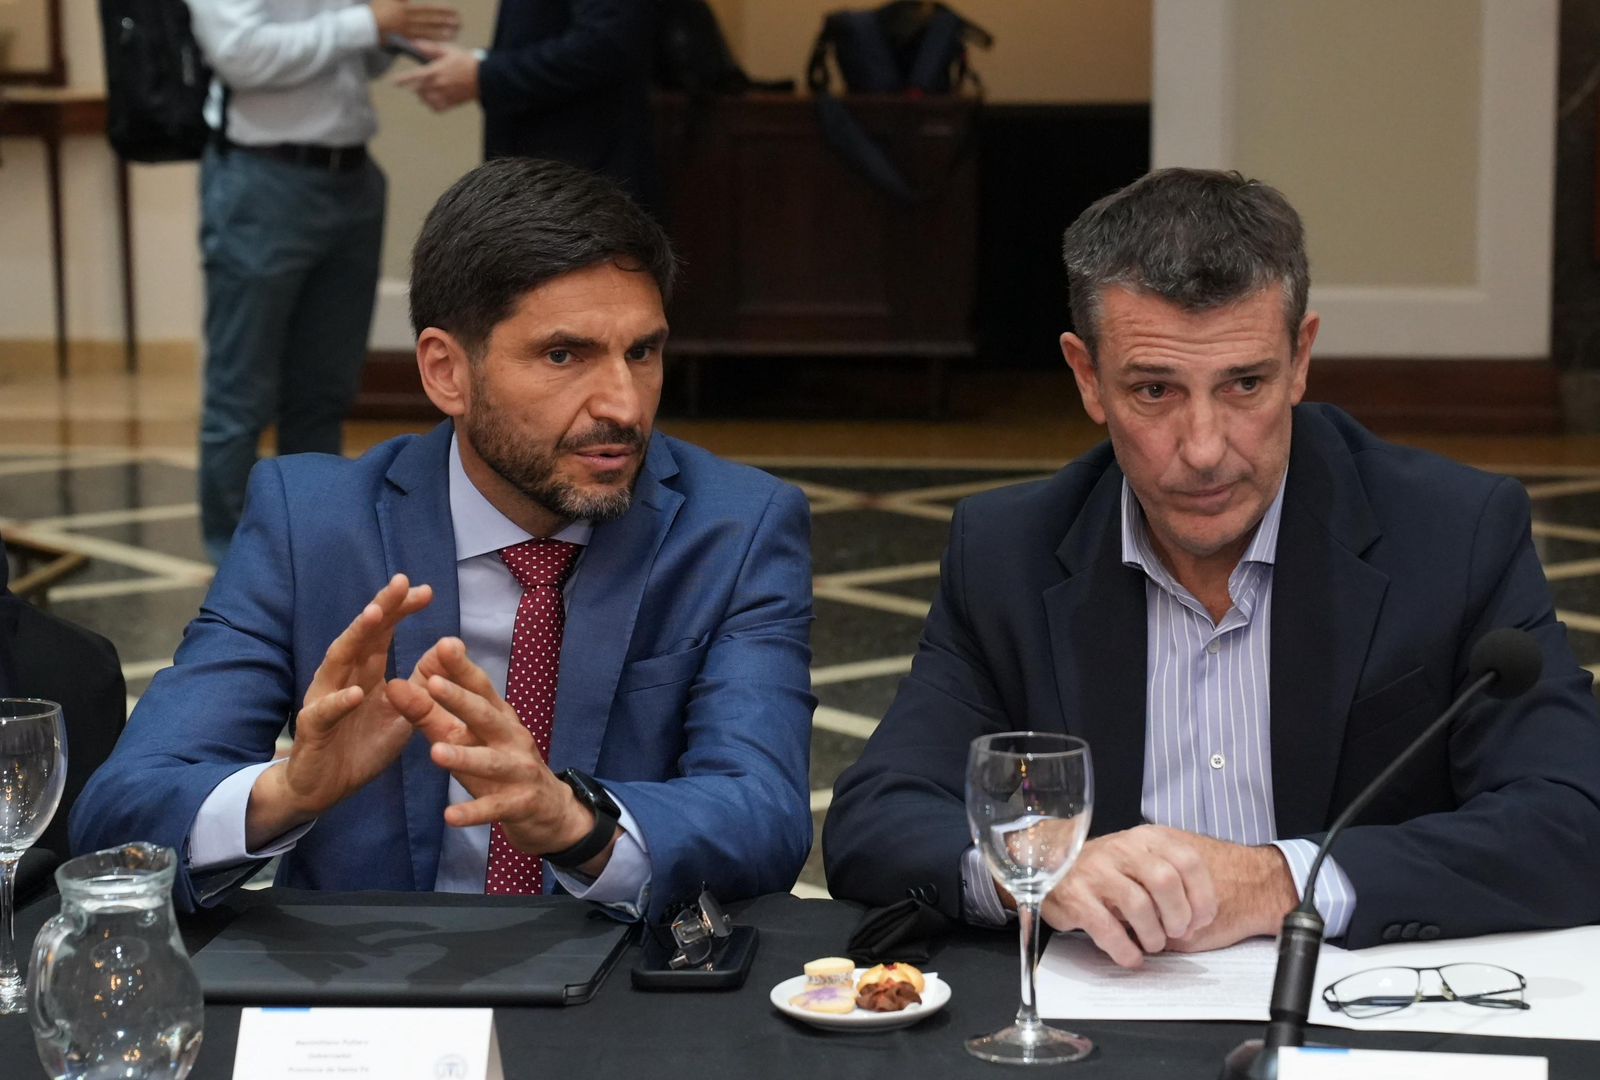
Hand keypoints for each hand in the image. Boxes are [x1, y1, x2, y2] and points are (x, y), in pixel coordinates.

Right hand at [247, 575, 432, 847]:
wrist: (323, 788)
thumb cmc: (361, 747)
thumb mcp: (402, 716)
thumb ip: (421, 686)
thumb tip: (446, 652)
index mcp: (364, 673)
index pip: (382, 634)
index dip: (401, 611)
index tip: (426, 591)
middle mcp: (341, 678)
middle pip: (361, 636)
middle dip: (381, 608)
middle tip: (401, 582)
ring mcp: (324, 701)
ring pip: (338, 662)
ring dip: (356, 637)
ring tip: (375, 614)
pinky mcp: (313, 731)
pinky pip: (325, 713)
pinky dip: (339, 702)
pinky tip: (355, 691)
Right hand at [370, 1, 460, 42]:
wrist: (362, 25)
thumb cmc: (376, 10)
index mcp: (404, 9)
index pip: (428, 10)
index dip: (441, 11)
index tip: (454, 12)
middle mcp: (407, 21)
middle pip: (430, 23)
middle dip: (445, 22)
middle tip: (459, 24)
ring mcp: (405, 32)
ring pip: (427, 33)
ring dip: (441, 34)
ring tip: (454, 33)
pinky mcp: (402, 41)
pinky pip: (418, 43)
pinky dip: (429, 43)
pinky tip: (438, 44)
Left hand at [388, 637, 616, 873]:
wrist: (548, 810)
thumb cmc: (500, 764)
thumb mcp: (468, 737)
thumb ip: (432, 713)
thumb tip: (395, 683)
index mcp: (498, 716)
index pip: (480, 687)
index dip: (461, 667)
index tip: (442, 644)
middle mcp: (511, 737)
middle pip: (485, 716)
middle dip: (460, 699)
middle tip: (431, 683)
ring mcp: (518, 770)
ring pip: (490, 762)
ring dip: (465, 757)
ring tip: (436, 753)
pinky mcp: (519, 803)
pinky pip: (494, 808)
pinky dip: (473, 812)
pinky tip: (450, 817)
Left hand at [393, 41, 479, 111]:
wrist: (485, 77)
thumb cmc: (466, 61)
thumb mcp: (448, 50)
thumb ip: (429, 48)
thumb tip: (414, 44)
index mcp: (435, 71)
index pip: (413, 76)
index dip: (402, 79)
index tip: (394, 82)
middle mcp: (437, 86)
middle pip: (417, 90)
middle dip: (415, 86)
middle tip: (420, 81)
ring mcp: (444, 96)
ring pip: (425, 100)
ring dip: (424, 96)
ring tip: (429, 90)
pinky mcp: (451, 104)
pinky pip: (436, 108)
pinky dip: (433, 105)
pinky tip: (436, 99)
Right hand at [1033, 825, 1294, 967]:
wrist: (1054, 866)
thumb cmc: (1111, 873)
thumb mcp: (1145, 862)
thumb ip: (1173, 879)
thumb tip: (1203, 918)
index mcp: (1147, 839)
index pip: (1187, 861)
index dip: (1202, 896)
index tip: (1202, 920)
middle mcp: (1122, 849)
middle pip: (1165, 881)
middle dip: (1178, 916)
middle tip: (1177, 934)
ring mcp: (1096, 871)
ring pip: (1138, 905)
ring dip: (1153, 935)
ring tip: (1153, 944)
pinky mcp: (1075, 896)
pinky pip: (1106, 927)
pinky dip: (1125, 949)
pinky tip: (1131, 956)